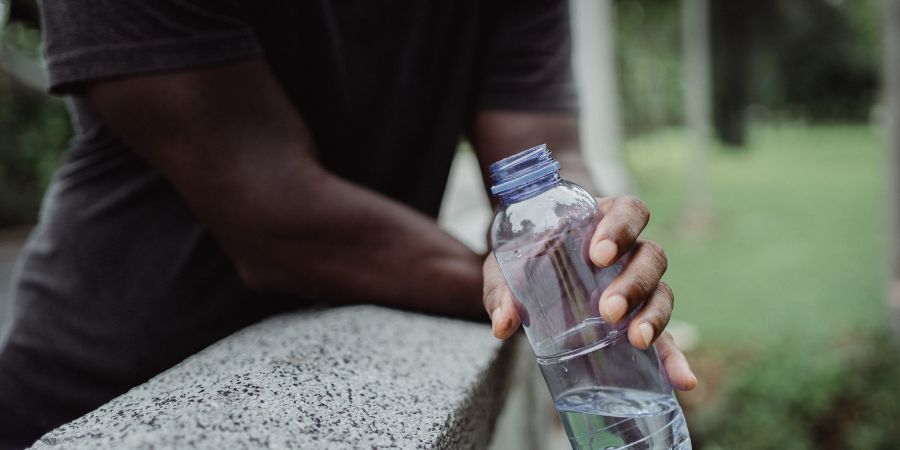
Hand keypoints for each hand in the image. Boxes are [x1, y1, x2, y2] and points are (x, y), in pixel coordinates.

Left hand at [482, 195, 696, 390]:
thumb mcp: (506, 266)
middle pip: (651, 256)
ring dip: (653, 315)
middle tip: (608, 308)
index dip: (622, 228)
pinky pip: (666, 338)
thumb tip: (503, 323)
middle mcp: (629, 251)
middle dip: (633, 282)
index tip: (599, 254)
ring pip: (662, 291)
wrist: (529, 273)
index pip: (629, 211)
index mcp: (602, 220)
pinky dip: (675, 360)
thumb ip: (502, 288)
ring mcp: (638, 286)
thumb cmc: (523, 256)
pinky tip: (682, 380)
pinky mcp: (639, 321)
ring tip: (636, 339)